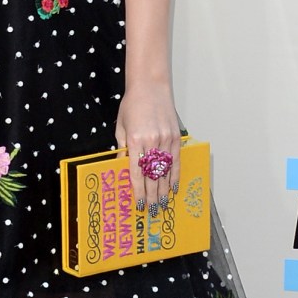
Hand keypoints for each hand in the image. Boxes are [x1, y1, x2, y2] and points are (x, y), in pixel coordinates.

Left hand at [115, 85, 181, 215]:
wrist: (150, 86)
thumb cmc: (132, 105)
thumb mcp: (121, 127)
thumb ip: (123, 149)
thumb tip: (123, 169)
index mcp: (135, 140)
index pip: (136, 173)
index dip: (138, 191)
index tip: (138, 204)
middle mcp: (152, 141)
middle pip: (152, 176)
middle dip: (151, 196)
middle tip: (151, 211)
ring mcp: (166, 139)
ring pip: (165, 172)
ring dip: (164, 191)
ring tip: (162, 205)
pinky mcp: (176, 137)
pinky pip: (175, 161)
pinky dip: (175, 176)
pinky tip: (173, 188)